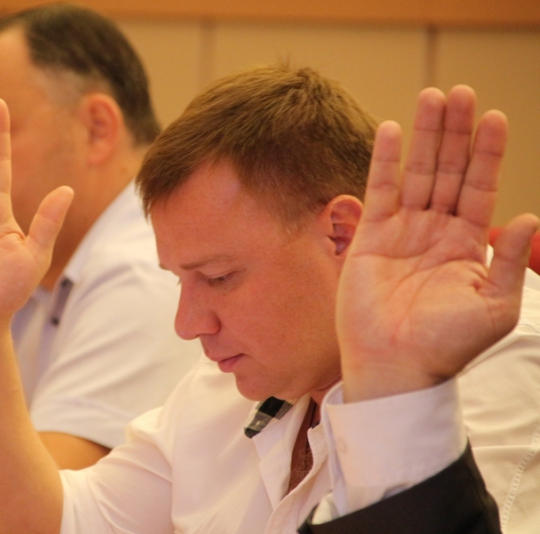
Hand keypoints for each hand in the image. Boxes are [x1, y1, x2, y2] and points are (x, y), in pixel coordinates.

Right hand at [337, 86, 538, 401]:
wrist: (396, 364)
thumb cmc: (447, 343)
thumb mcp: (495, 305)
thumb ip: (510, 261)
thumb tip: (528, 218)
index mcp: (468, 243)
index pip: (481, 187)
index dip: (489, 153)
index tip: (495, 118)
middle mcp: (436, 230)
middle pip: (450, 169)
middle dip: (456, 132)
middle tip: (460, 92)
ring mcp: (403, 230)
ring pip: (417, 171)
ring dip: (425, 135)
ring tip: (432, 97)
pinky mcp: (370, 235)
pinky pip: (379, 189)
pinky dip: (384, 159)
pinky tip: (391, 130)